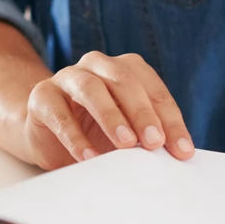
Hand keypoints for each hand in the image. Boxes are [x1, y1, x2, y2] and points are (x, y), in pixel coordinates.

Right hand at [22, 51, 193, 170]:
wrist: (47, 134)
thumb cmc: (95, 132)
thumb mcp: (127, 133)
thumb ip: (148, 137)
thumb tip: (177, 156)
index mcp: (124, 68)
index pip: (153, 89)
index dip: (170, 119)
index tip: (182, 151)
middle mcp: (97, 65)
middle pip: (123, 80)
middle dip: (143, 112)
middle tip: (155, 142)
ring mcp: (67, 77)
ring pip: (90, 88)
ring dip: (111, 116)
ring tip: (126, 144)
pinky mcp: (42, 96)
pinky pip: (59, 113)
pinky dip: (75, 137)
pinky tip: (89, 158)